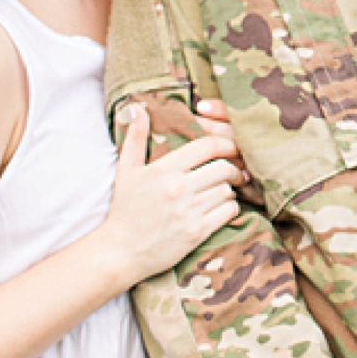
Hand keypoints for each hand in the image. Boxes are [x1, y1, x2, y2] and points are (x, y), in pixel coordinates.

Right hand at [99, 105, 243, 281]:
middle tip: (234, 171)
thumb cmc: (125, 208)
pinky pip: (228, 211)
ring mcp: (189, 211)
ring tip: (224, 190)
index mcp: (165, 168)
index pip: (208, 146)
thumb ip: (136, 136)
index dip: (226, 143)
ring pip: (227, 189)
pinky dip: (230, 207)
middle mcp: (179, 187)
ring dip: (230, 189)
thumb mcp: (126, 170)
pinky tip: (222, 207)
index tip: (231, 148)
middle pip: (224, 168)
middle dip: (233, 168)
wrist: (121, 251)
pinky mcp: (197, 232)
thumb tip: (137, 106)